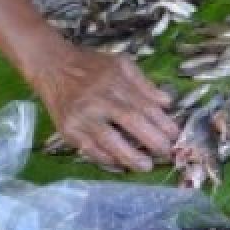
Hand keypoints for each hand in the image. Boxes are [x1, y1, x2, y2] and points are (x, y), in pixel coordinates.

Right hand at [32, 42, 178, 171]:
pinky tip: (120, 165)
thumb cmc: (91, 65)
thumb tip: (167, 102)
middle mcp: (99, 99)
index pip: (144, 105)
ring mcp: (82, 117)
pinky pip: (90, 150)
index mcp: (115, 82)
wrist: (52, 66)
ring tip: (145, 166)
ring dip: (130, 156)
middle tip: (166, 152)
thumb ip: (144, 83)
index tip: (176, 135)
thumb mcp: (121, 64)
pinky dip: (106, 159)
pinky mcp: (68, 130)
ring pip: (109, 141)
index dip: (162, 122)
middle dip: (151, 140)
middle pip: (130, 122)